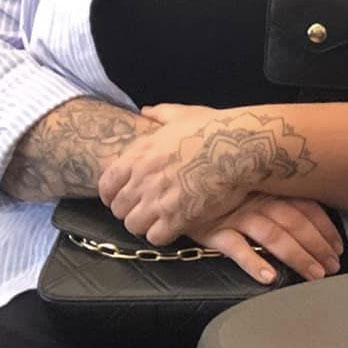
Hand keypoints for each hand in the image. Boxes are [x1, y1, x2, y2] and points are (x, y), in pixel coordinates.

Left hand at [98, 103, 314, 244]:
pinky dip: (162, 235)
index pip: (107, 184)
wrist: (240, 148)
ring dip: (145, 225)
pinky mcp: (179, 218)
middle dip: (129, 211)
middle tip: (145, 210)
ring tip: (158, 221)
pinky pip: (156, 237)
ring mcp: (160, 200)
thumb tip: (145, 111)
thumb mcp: (184, 114)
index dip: (112, 194)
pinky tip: (174, 227)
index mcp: (140, 155)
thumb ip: (160, 114)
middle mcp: (144, 179)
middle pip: (119, 209)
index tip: (121, 198)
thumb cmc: (214, 129)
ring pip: (134, 225)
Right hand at [192, 193, 343, 283]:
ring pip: (274, 235)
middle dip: (318, 246)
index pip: (307, 207)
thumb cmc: (221, 189)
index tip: (338, 248)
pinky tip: (269, 278)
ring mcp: (235, 214)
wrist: (175, 183)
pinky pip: (236, 248)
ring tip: (314, 275)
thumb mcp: (252, 187)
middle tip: (332, 268)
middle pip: (295, 223)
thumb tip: (312, 222)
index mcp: (271, 188)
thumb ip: (279, 199)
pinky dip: (254, 263)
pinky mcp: (213, 230)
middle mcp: (257, 200)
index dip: (325, 228)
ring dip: (297, 256)